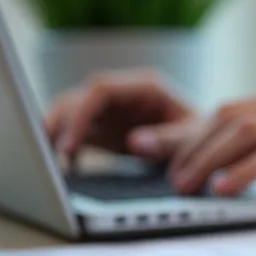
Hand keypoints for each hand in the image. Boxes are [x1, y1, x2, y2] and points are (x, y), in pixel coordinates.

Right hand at [44, 69, 197, 159]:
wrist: (209, 146)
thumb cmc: (206, 137)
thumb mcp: (194, 138)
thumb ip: (169, 140)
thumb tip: (136, 142)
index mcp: (146, 87)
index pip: (101, 89)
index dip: (81, 113)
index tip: (70, 143)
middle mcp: (124, 94)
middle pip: (79, 98)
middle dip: (59, 122)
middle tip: (46, 154)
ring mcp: (112, 110)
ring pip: (71, 112)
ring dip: (56, 133)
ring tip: (46, 161)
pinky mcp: (104, 128)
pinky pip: (75, 133)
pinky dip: (65, 147)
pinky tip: (64, 169)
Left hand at [167, 87, 255, 194]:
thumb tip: (243, 168)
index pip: (228, 110)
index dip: (185, 128)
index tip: (151, 147)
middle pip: (226, 116)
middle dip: (185, 144)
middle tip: (160, 173)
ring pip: (244, 131)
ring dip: (208, 160)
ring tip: (186, 186)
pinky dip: (245, 171)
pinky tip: (225, 189)